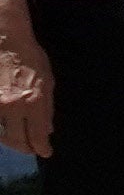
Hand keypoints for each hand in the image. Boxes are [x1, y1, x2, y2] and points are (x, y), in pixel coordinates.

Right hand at [0, 37, 45, 156]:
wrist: (5, 41)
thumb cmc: (30, 58)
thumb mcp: (48, 81)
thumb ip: (47, 108)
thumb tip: (48, 130)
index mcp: (34, 102)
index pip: (38, 135)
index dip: (41, 148)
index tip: (45, 152)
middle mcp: (13, 106)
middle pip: (17, 140)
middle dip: (25, 147)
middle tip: (31, 149)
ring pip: (1, 134)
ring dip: (10, 140)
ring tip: (17, 140)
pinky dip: (0, 128)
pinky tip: (5, 129)